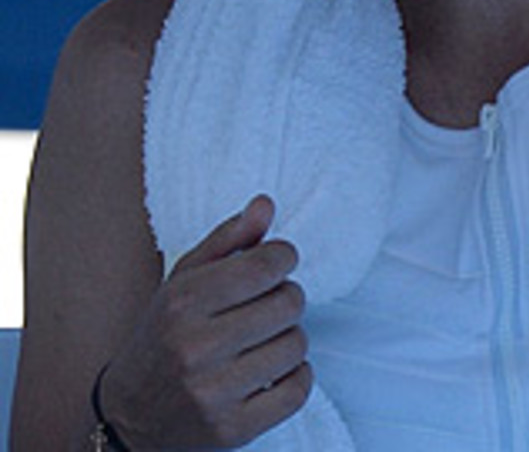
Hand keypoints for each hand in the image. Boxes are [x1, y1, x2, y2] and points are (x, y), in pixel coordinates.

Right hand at [100, 195, 311, 449]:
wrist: (128, 417)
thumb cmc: (164, 336)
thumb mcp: (185, 280)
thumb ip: (229, 238)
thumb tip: (265, 203)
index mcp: (183, 302)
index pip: (265, 264)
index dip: (284, 257)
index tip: (276, 264)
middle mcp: (194, 347)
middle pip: (288, 302)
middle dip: (286, 297)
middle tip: (267, 305)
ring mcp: (212, 393)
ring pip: (296, 345)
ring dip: (289, 338)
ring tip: (264, 340)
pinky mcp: (230, 430)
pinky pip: (297, 389)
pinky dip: (296, 377)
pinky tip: (272, 371)